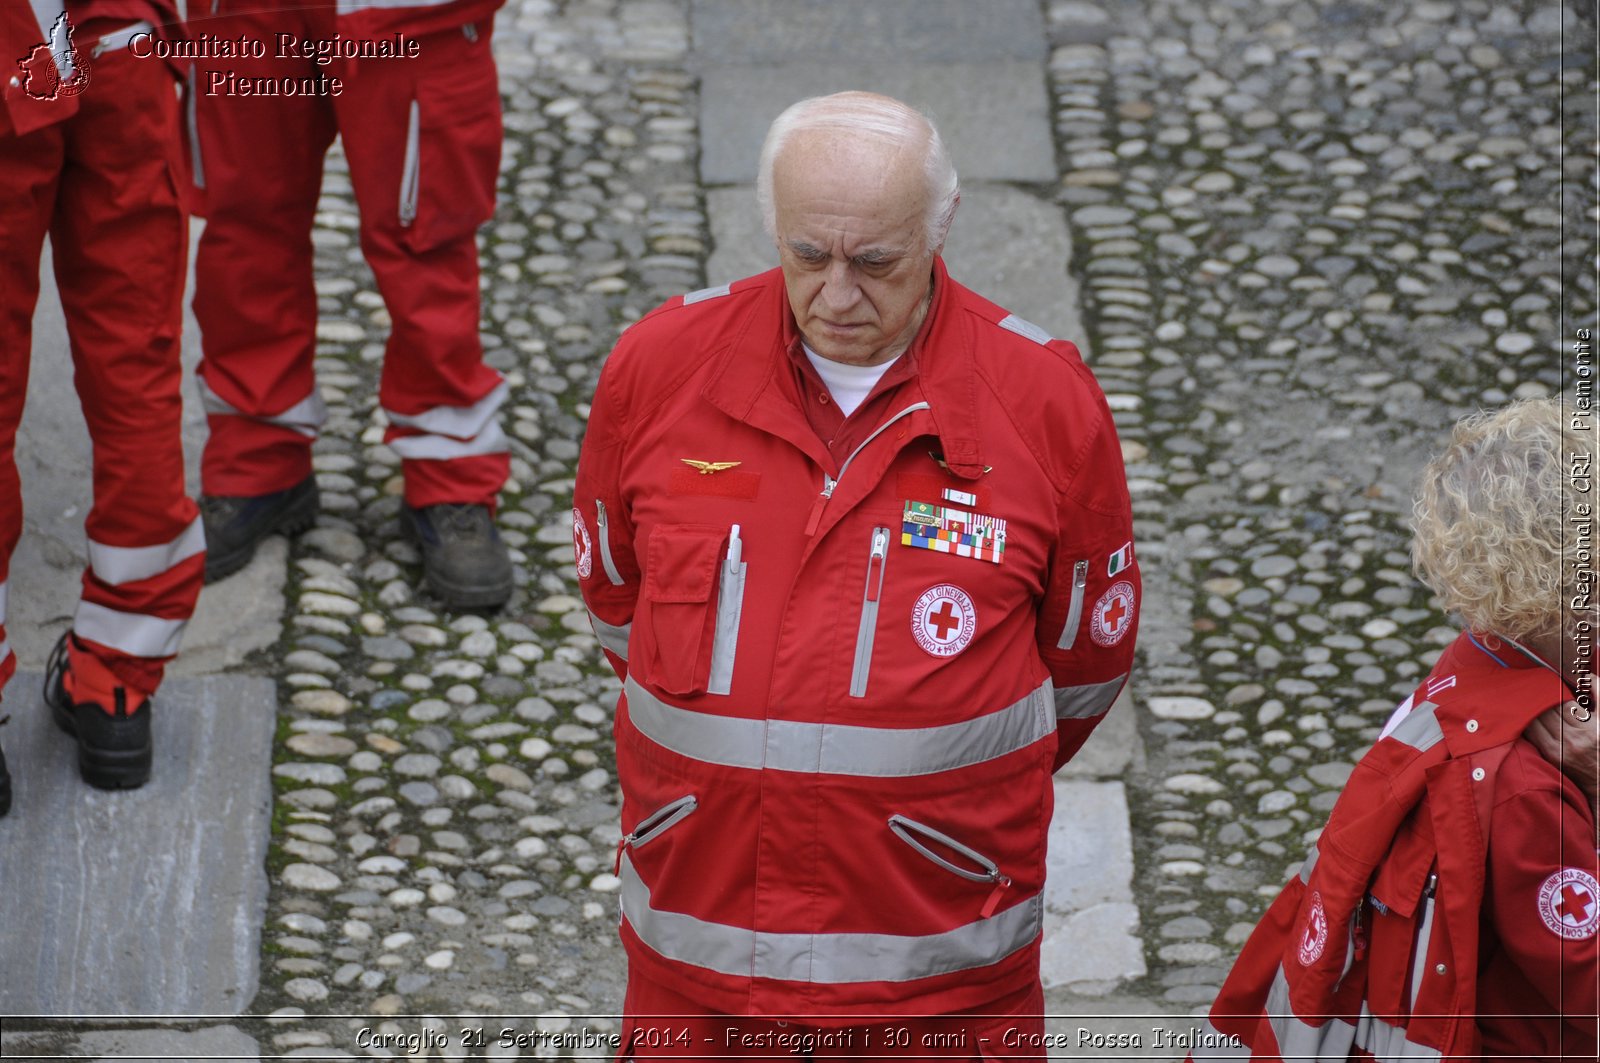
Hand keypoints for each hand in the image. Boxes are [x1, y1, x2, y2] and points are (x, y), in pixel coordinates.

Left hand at [1524, 684, 1599, 812]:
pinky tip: (1526, 713)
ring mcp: (1559, 750)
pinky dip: (1529, 722)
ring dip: (1531, 708)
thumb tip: (1586, 675)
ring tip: (1526, 696)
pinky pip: (1532, 734)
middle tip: (1532, 685)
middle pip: (1547, 710)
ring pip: (1536, 721)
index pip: (1563, 702)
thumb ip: (1599, 693)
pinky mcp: (1551, 756)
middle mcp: (1573, 740)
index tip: (1548, 681)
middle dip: (1539, 697)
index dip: (1553, 690)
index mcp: (1590, 729)